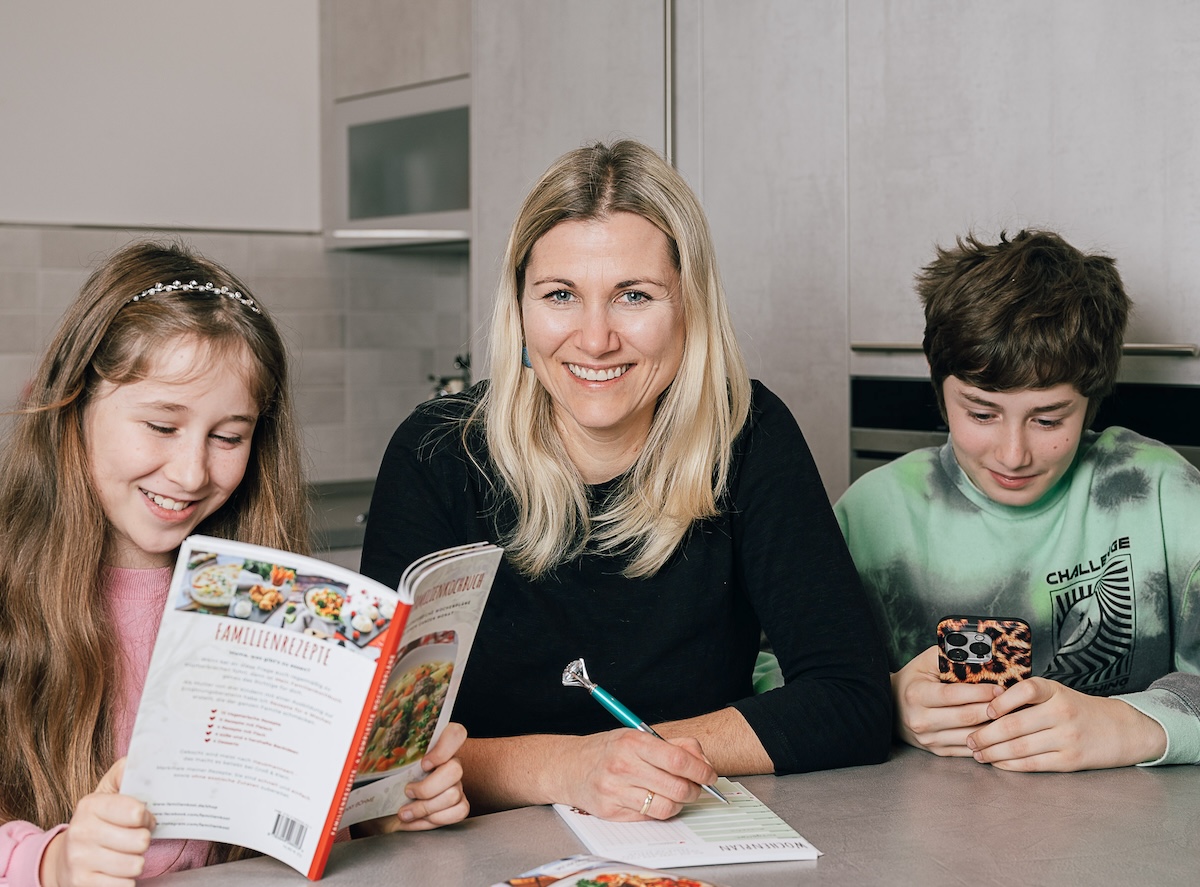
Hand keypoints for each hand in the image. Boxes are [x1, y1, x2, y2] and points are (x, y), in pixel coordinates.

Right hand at [40, 758, 154, 886]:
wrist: (63, 860)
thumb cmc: (97, 823)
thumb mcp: (106, 794)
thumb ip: (124, 772)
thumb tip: (141, 753)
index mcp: (90, 805)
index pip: (136, 811)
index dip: (148, 817)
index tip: (144, 819)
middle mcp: (81, 831)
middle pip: (141, 841)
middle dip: (143, 841)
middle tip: (135, 840)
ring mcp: (79, 859)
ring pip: (135, 865)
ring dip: (136, 862)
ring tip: (125, 855)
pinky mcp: (81, 884)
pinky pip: (124, 886)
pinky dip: (126, 881)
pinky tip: (115, 873)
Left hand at [358, 722, 470, 833]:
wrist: (383, 817)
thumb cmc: (383, 790)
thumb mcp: (380, 772)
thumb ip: (383, 758)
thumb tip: (365, 752)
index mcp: (433, 748)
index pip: (455, 734)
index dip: (444, 748)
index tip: (423, 764)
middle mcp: (449, 764)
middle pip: (455, 769)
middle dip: (428, 788)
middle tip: (407, 792)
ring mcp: (456, 785)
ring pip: (453, 794)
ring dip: (424, 808)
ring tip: (405, 812)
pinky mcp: (458, 805)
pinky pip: (458, 811)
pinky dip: (434, 819)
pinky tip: (418, 819)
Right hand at [556, 728, 716, 821]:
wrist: (569, 766)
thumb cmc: (609, 749)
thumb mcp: (638, 736)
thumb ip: (674, 745)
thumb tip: (704, 763)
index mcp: (633, 742)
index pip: (678, 759)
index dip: (701, 770)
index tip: (710, 775)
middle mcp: (622, 766)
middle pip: (676, 787)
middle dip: (694, 790)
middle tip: (696, 788)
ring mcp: (615, 790)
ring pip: (666, 807)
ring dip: (679, 803)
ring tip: (676, 794)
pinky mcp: (611, 811)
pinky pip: (649, 817)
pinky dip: (659, 810)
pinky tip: (654, 800)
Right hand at [891, 646, 1000, 755]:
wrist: (893, 706)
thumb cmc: (915, 680)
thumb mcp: (926, 662)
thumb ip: (949, 655)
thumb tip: (980, 654)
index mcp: (916, 694)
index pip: (954, 695)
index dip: (980, 692)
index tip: (1000, 688)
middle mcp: (920, 719)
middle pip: (966, 717)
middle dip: (993, 709)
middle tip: (1012, 703)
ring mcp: (928, 739)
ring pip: (970, 736)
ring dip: (993, 728)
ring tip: (1009, 717)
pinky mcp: (937, 751)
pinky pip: (968, 750)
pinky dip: (986, 741)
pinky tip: (998, 731)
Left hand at [966, 678, 1167, 770]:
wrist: (1122, 730)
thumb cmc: (1079, 710)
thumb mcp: (1057, 693)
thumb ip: (1027, 698)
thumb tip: (984, 704)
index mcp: (1055, 691)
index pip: (1024, 690)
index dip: (999, 701)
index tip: (983, 710)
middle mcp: (1061, 712)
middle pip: (1014, 725)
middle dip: (985, 734)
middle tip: (968, 738)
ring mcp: (1066, 738)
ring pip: (1019, 747)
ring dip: (993, 752)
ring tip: (977, 753)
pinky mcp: (1070, 761)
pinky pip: (1033, 764)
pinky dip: (1010, 764)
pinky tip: (997, 762)